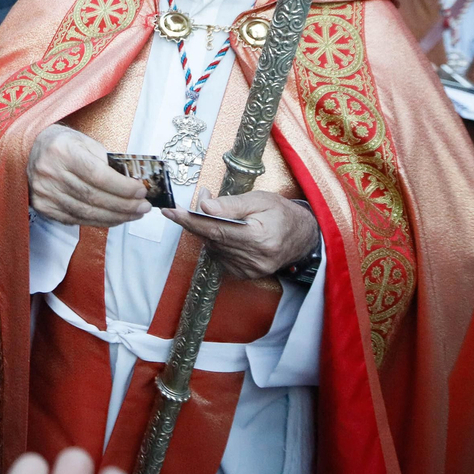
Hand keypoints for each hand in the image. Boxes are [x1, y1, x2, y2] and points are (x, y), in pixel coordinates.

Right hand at [27, 124, 149, 227]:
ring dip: (115, 216)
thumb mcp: (85, 142)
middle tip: (143, 207)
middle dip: (124, 205)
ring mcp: (45, 193)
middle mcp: (50, 173)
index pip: (97, 175)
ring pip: (86, 212)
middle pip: (93, 197)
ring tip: (133, 215)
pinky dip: (98, 221)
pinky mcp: (43, 207)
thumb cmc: (63, 144)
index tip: (141, 191)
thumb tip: (132, 183)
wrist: (32, 149)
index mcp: (62, 151)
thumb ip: (107, 161)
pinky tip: (114, 218)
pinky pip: (76, 219)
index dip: (122, 187)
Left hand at [162, 192, 318, 278]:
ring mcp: (249, 270)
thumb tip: (204, 206)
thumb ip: (232, 204)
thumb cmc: (282, 213)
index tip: (170, 211)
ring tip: (220, 213)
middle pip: (211, 238)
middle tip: (202, 198)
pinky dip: (218, 242)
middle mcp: (254, 259)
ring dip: (209, 229)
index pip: (215, 229)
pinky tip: (229, 232)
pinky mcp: (246, 275)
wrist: (303, 237)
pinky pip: (220, 256)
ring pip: (213, 247)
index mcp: (259, 238)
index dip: (189, 220)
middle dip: (199, 218)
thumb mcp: (261, 199)